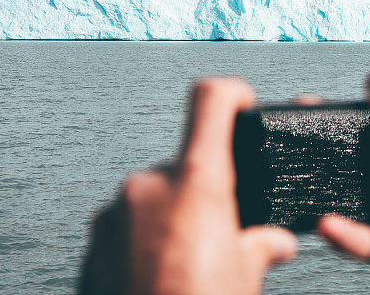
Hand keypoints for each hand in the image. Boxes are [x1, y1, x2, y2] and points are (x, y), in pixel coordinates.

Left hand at [80, 78, 296, 294]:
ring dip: (173, 219)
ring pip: (155, 198)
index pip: (210, 102)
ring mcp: (114, 213)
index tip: (242, 101)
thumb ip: (259, 247)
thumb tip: (275, 242)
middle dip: (204, 194)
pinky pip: (127, 225)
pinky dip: (146, 240)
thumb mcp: (244, 281)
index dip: (231, 93)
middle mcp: (149, 185)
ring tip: (187, 266)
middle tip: (220, 235)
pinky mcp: (94, 241)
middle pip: (186, 164)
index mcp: (196, 184)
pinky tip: (159, 277)